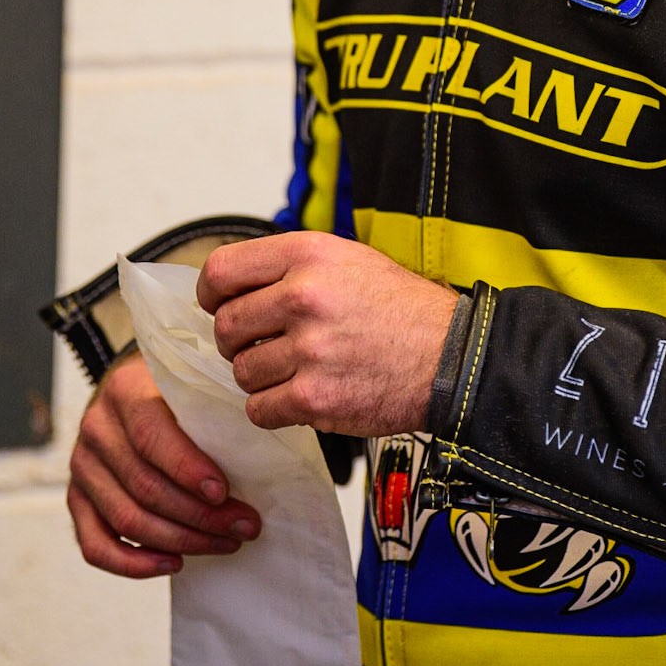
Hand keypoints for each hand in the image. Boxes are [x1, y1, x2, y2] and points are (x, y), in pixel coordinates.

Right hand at [67, 353, 262, 577]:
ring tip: (225, 543)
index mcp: (124, 392)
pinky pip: (96, 545)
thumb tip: (260, 454)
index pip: (152, 439)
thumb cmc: (175, 393)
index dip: (188, 470)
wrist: (134, 391)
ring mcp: (83, 467)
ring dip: (181, 540)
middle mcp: (96, 429)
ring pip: (127, 518)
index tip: (224, 493)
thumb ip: (210, 407)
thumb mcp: (191, 384)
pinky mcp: (77, 500)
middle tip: (244, 526)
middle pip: (145, 486)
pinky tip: (175, 563)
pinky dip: (133, 564)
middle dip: (200, 515)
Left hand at [197, 231, 456, 436]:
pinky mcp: (315, 398)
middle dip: (237, 343)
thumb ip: (290, 269)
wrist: (452, 357)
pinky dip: (273, 409)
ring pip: (242, 372)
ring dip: (260, 378)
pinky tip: (302, 397)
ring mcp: (309, 349)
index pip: (221, 271)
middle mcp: (304, 296)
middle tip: (264, 347)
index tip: (220, 307)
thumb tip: (231, 290)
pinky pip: (259, 410)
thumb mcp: (348, 261)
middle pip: (226, 326)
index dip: (212, 295)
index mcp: (308, 255)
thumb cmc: (403, 310)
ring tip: (296, 372)